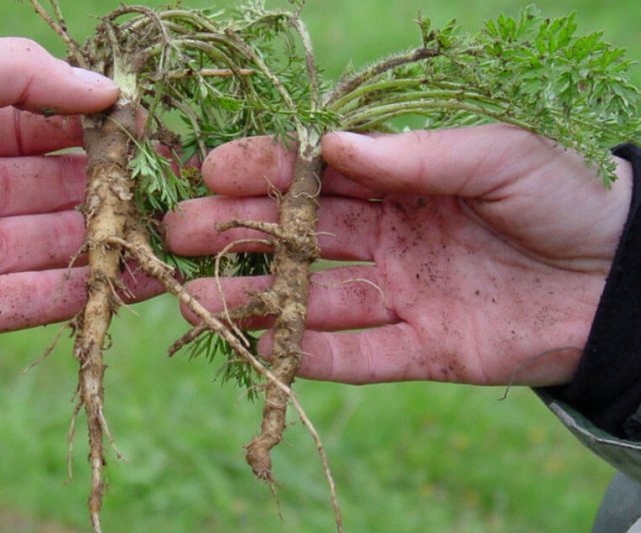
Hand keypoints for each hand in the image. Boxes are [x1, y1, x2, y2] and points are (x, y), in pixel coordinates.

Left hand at [0, 29, 161, 352]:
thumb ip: (21, 72)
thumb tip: (107, 90)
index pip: (46, 130)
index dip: (97, 130)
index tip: (152, 132)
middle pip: (59, 191)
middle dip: (113, 188)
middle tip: (173, 189)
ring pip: (59, 248)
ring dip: (112, 242)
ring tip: (171, 236)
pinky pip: (38, 301)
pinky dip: (88, 293)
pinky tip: (138, 280)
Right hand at [164, 125, 632, 386]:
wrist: (625, 278)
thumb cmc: (567, 194)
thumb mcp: (498, 156)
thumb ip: (415, 157)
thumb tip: (329, 148)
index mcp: (401, 182)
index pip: (315, 174)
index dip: (263, 170)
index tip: (209, 168)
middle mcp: (389, 237)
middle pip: (299, 236)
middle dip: (237, 233)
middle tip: (177, 232)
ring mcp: (402, 293)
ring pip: (316, 299)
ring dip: (258, 301)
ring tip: (196, 299)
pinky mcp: (425, 348)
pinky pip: (362, 356)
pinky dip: (315, 357)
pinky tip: (267, 353)